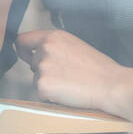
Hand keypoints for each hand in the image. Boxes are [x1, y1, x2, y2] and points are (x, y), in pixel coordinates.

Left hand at [15, 29, 132, 113]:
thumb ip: (55, 46)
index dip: (22, 49)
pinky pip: (40, 94)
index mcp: (54, 36)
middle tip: (66, 76)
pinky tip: (67, 93)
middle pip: (32, 63)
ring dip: (49, 84)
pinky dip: (51, 97)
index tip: (24, 55)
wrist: (110, 85)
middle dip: (44, 71)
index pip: (24, 39)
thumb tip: (36, 53)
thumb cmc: (98, 68)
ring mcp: (43, 66)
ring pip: (37, 79)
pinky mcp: (43, 85)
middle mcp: (45, 48)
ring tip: (70, 84)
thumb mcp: (75, 46)